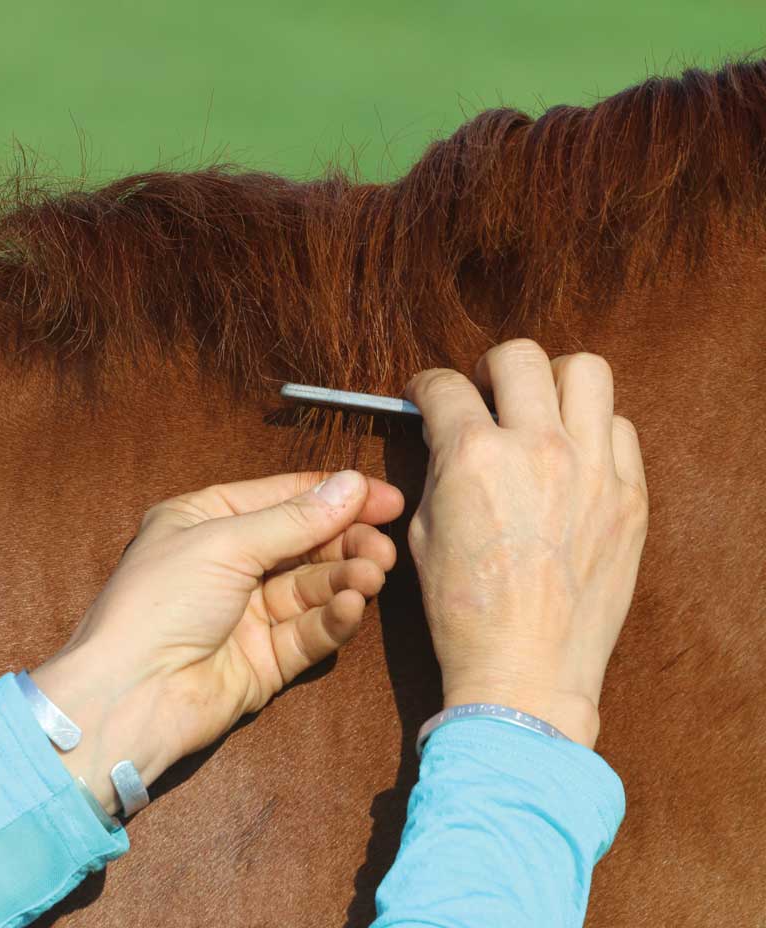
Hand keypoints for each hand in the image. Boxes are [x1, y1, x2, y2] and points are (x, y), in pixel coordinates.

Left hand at [31, 470, 403, 811]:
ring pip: (313, 587)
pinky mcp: (267, 658)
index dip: (336, 495)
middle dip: (347, 541)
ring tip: (373, 573)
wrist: (130, 696)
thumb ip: (294, 519)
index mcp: (207, 520)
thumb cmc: (160, 603)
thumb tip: (352, 484)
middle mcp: (231, 562)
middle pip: (306, 542)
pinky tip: (350, 606)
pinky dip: (333, 617)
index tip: (387, 497)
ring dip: (346, 578)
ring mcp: (250, 612)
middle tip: (383, 546)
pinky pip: (309, 631)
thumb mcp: (225, 543)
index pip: (284, 497)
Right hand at [404, 339, 647, 747]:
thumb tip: (447, 437)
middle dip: (491, 367)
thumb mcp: (424, 533)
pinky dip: (594, 430)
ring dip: (554, 381)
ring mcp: (593, 469)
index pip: (445, 386)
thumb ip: (438, 471)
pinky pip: (620, 428)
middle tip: (486, 393)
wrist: (525, 672)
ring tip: (540, 410)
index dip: (427, 386)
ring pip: (586, 371)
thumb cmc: (466, 613)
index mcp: (473, 458)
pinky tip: (575, 457)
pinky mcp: (630, 496)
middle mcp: (536, 449)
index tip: (428, 395)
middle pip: (519, 355)